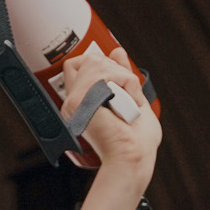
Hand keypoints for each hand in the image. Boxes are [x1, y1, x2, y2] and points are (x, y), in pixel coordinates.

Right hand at [61, 45, 161, 209]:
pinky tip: (123, 105)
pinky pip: (106, 74)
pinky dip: (124, 86)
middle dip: (117, 73)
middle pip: (90, 59)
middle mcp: (74, 102)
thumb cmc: (136, 142)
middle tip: (125, 101)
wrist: (134, 158)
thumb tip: (117, 52)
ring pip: (98, 62)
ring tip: (124, 105)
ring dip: (123, 82)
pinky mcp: (79, 102)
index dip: (98, 63)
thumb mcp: (132, 98)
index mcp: (82, 102)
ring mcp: (74, 101)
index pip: (77, 65)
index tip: (118, 77)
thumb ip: (123, 75)